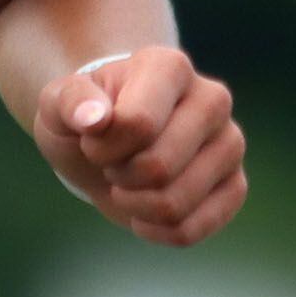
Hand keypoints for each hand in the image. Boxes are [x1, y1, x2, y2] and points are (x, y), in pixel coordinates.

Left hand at [35, 46, 246, 245]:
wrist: (107, 142)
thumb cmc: (84, 117)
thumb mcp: (59, 103)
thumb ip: (70, 102)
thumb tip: (93, 119)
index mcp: (169, 66)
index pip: (137, 124)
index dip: (102, 145)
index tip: (91, 137)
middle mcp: (211, 99)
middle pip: (159, 167)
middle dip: (119, 175)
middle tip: (111, 161)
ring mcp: (230, 143)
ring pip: (176, 203)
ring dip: (134, 204)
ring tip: (127, 182)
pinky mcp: (236, 186)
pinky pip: (191, 230)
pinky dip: (154, 230)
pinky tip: (142, 210)